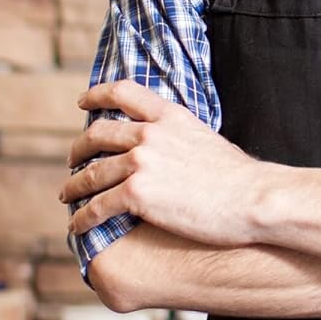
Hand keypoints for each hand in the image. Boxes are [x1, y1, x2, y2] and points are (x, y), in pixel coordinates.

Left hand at [60, 81, 264, 247]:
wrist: (253, 199)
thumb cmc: (241, 179)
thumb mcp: (208, 140)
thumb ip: (182, 138)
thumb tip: (176, 151)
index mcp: (170, 116)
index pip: (123, 92)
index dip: (97, 94)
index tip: (83, 101)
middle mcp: (150, 134)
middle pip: (98, 134)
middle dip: (79, 148)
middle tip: (73, 161)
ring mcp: (141, 163)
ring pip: (91, 173)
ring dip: (74, 187)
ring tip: (67, 197)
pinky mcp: (136, 194)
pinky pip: (97, 206)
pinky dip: (83, 218)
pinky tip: (77, 226)